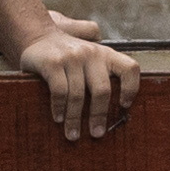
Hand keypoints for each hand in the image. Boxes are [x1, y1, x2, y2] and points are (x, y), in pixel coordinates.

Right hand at [16, 20, 138, 143]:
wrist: (38, 35)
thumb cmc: (68, 55)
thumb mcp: (90, 58)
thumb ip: (101, 74)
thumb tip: (115, 110)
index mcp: (106, 54)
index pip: (129, 68)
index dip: (131, 89)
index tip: (124, 106)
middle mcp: (91, 54)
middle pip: (102, 89)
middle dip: (99, 115)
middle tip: (96, 133)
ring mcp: (71, 57)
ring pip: (78, 94)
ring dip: (75, 119)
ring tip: (73, 134)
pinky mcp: (52, 63)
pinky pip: (59, 91)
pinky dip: (59, 108)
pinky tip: (58, 118)